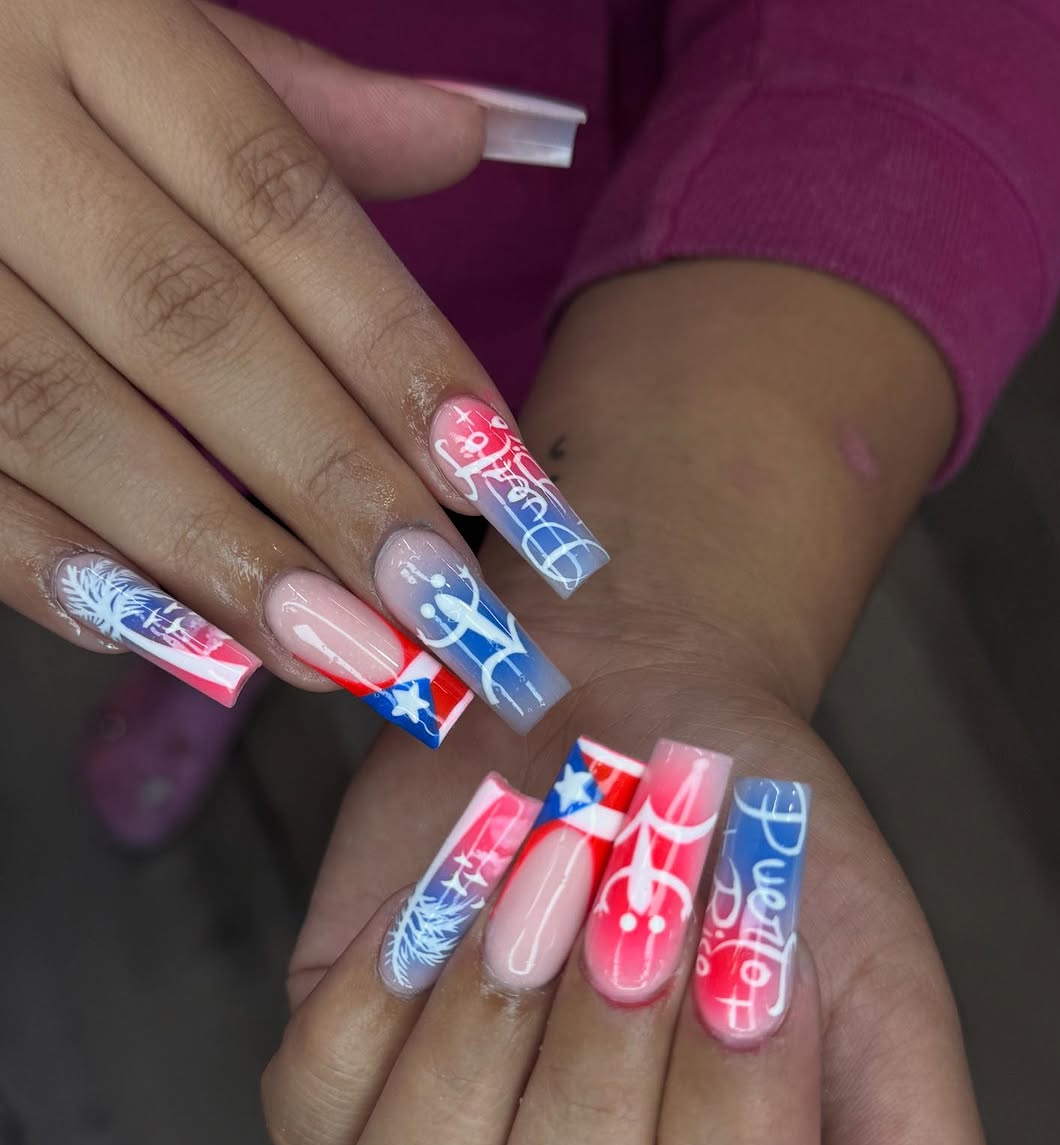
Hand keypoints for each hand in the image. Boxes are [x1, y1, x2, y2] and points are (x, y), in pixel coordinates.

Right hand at [0, 0, 593, 734]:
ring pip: (61, 412)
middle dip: (326, 477)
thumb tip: (488, 133)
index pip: (276, 199)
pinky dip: (48, 566)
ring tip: (331, 651)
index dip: (394, 345)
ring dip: (208, 552)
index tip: (497, 474)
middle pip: (188, 322)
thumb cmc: (14, 37)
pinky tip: (167, 638)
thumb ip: (302, 101)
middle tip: (434, 604)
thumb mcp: (148, 16)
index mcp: (87, 18)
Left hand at [262, 597, 1003, 1144]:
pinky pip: (312, 1112)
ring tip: (546, 886)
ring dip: (482, 1041)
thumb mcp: (890, 1013)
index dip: (735, 1131)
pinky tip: (444, 898)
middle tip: (642, 907)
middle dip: (606, 1070)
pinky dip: (374, 1003)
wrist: (648, 713)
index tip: (758, 965)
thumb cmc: (762, 851)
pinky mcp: (338, 1082)